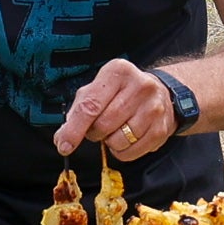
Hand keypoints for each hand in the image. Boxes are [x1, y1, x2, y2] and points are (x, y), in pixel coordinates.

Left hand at [54, 57, 178, 160]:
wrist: (161, 94)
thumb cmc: (122, 92)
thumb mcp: (99, 89)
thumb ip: (79, 110)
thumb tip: (62, 138)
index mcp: (118, 72)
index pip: (90, 105)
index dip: (74, 129)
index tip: (63, 145)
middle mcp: (139, 86)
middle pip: (103, 125)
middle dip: (94, 133)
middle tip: (98, 127)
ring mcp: (153, 108)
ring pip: (118, 141)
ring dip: (109, 142)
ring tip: (115, 130)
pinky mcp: (161, 129)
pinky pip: (131, 152)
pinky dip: (122, 151)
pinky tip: (126, 138)